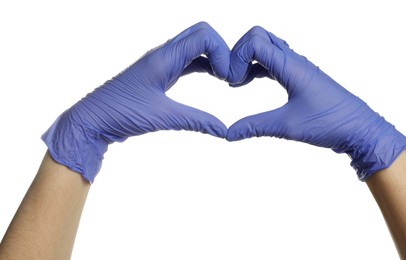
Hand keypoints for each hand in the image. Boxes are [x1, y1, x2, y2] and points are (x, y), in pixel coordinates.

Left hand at [42, 22, 229, 181]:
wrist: (92, 119)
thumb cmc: (120, 113)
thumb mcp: (162, 118)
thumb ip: (196, 121)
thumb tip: (224, 130)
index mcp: (163, 57)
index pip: (203, 36)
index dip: (222, 53)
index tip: (227, 78)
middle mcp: (163, 54)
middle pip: (201, 34)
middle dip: (222, 51)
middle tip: (229, 77)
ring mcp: (162, 62)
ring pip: (195, 46)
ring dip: (214, 57)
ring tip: (226, 79)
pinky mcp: (161, 72)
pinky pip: (188, 60)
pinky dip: (204, 65)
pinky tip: (213, 79)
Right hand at [227, 26, 405, 180]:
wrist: (359, 128)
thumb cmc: (330, 123)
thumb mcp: (288, 127)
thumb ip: (255, 127)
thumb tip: (228, 134)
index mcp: (291, 66)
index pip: (255, 42)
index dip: (237, 57)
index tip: (232, 80)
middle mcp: (294, 61)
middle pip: (259, 36)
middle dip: (239, 52)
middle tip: (231, 77)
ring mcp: (297, 67)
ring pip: (266, 47)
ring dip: (248, 59)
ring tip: (237, 81)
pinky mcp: (299, 76)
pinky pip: (273, 61)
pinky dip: (257, 67)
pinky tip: (248, 82)